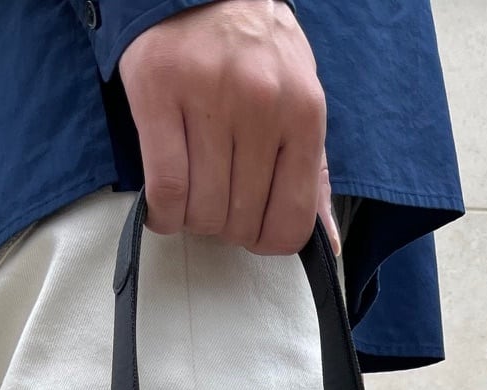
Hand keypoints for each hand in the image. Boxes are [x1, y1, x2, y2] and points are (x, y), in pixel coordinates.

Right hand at [118, 0, 337, 255]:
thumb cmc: (254, 52)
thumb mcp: (300, 102)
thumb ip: (312, 172)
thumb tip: (327, 241)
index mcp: (304, 113)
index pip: (290, 221)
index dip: (266, 241)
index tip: (251, 228)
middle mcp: (261, 104)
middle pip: (240, 221)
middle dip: (225, 227)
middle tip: (217, 200)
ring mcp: (209, 96)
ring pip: (202, 210)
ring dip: (192, 220)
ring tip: (191, 195)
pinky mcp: (159, 92)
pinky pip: (164, 188)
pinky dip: (162, 214)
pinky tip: (164, 206)